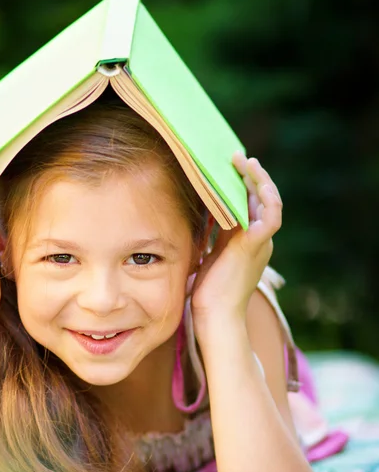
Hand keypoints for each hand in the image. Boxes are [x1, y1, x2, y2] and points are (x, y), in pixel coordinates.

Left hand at [190, 152, 282, 322]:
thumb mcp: (210, 254)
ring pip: (270, 202)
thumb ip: (214, 235)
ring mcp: (261, 242)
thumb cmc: (209, 290)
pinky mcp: (257, 245)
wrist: (215, 315)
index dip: (243, 184)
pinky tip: (255, 182)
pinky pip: (271, 216)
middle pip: (261, 199)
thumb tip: (200, 215)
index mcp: (247, 240)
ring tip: (246, 162)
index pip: (251, 205)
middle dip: (250, 176)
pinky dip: (267, 198)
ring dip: (259, 180)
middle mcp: (258, 239)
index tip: (228, 167)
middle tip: (236, 157)